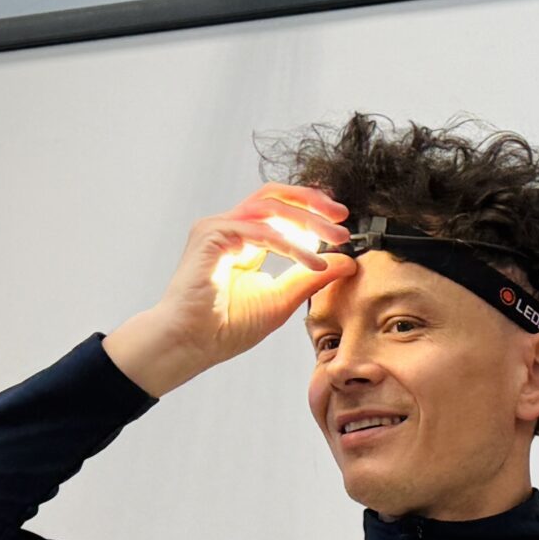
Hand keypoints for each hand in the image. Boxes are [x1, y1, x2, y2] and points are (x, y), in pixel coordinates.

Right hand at [103, 185, 353, 397]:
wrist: (191, 343)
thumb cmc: (227, 327)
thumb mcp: (282, 299)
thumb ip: (312, 277)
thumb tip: (347, 262)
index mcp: (245, 239)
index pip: (280, 210)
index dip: (312, 213)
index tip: (341, 228)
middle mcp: (230, 227)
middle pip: (275, 196)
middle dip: (313, 203)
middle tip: (343, 218)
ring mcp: (218, 228)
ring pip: (270, 206)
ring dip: (307, 220)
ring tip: (336, 238)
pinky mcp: (212, 236)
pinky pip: (259, 230)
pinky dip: (290, 245)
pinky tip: (312, 263)